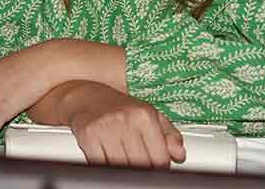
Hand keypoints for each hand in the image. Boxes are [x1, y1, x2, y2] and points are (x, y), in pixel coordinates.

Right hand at [31, 81, 185, 169]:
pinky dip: (106, 165)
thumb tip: (179, 155)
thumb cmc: (120, 107)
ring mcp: (105, 128)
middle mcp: (125, 120)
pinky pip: (101, 164)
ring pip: (122, 167)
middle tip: (139, 163)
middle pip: (142, 165)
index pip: (160, 158)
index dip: (160, 167)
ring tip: (124, 159)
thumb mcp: (149, 114)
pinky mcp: (88, 137)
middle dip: (143, 168)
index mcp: (144, 115)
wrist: (85, 96)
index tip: (155, 164)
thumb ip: (169, 134)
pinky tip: (109, 158)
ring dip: (124, 168)